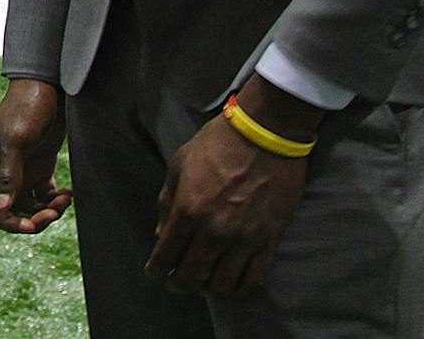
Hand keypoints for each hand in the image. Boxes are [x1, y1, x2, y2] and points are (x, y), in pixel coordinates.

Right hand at [0, 79, 73, 233]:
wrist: (47, 86)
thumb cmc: (25, 108)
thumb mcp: (15, 141)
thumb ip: (9, 175)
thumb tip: (1, 208)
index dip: (9, 221)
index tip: (32, 226)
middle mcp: (5, 172)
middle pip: (13, 210)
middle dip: (33, 217)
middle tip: (53, 213)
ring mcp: (23, 169)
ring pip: (31, 205)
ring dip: (48, 209)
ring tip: (65, 200)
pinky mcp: (40, 165)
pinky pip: (45, 194)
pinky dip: (56, 199)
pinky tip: (68, 193)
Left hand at [145, 81, 316, 295]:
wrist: (265, 135)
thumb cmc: (218, 144)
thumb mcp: (180, 165)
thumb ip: (167, 202)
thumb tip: (162, 234)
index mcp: (188, 210)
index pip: (165, 255)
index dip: (156, 269)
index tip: (155, 272)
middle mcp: (214, 231)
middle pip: (191, 277)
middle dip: (178, 284)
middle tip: (176, 281)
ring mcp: (243, 239)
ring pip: (221, 285)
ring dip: (207, 288)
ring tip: (203, 282)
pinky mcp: (269, 241)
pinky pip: (253, 279)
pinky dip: (238, 287)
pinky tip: (230, 281)